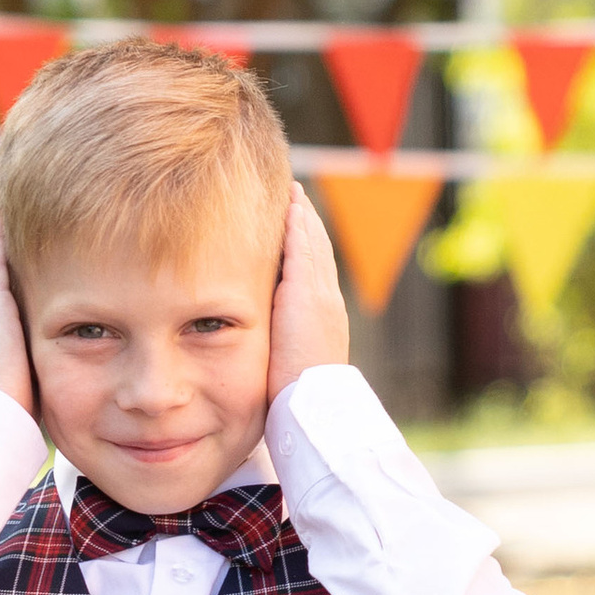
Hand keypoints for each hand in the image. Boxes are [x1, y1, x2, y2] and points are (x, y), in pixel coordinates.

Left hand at [268, 181, 350, 407]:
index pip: (314, 270)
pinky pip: (303, 247)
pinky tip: (290, 203)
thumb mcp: (289, 362)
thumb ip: (281, 342)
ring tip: (292, 191)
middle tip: (295, 196)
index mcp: (323, 316)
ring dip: (302, 215)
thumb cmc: (297, 395)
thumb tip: (267, 341)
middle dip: (307, 222)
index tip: (296, 225)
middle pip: (318, 249)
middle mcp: (327, 299)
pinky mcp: (307, 292)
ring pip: (312, 243)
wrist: (313, 402)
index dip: (306, 245)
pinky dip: (298, 223)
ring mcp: (320, 293)